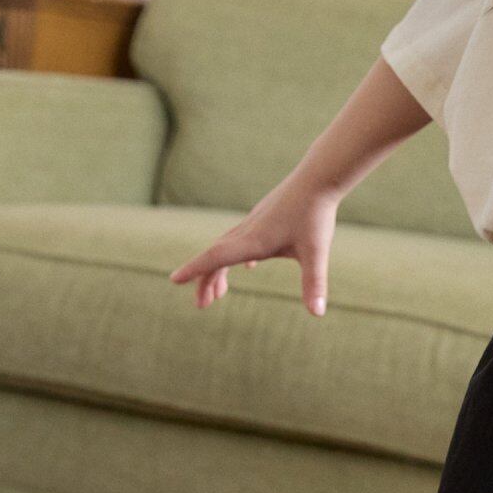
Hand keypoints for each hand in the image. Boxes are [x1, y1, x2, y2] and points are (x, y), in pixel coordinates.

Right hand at [168, 174, 339, 314]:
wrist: (319, 178)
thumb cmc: (316, 214)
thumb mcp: (317, 252)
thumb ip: (314, 283)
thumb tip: (317, 314)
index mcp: (254, 241)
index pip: (216, 257)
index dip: (195, 269)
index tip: (174, 280)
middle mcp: (248, 231)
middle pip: (217, 256)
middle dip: (205, 280)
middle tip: (201, 305)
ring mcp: (254, 222)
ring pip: (227, 247)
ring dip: (220, 270)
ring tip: (220, 294)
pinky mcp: (264, 217)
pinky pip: (243, 238)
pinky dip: (239, 256)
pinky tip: (250, 267)